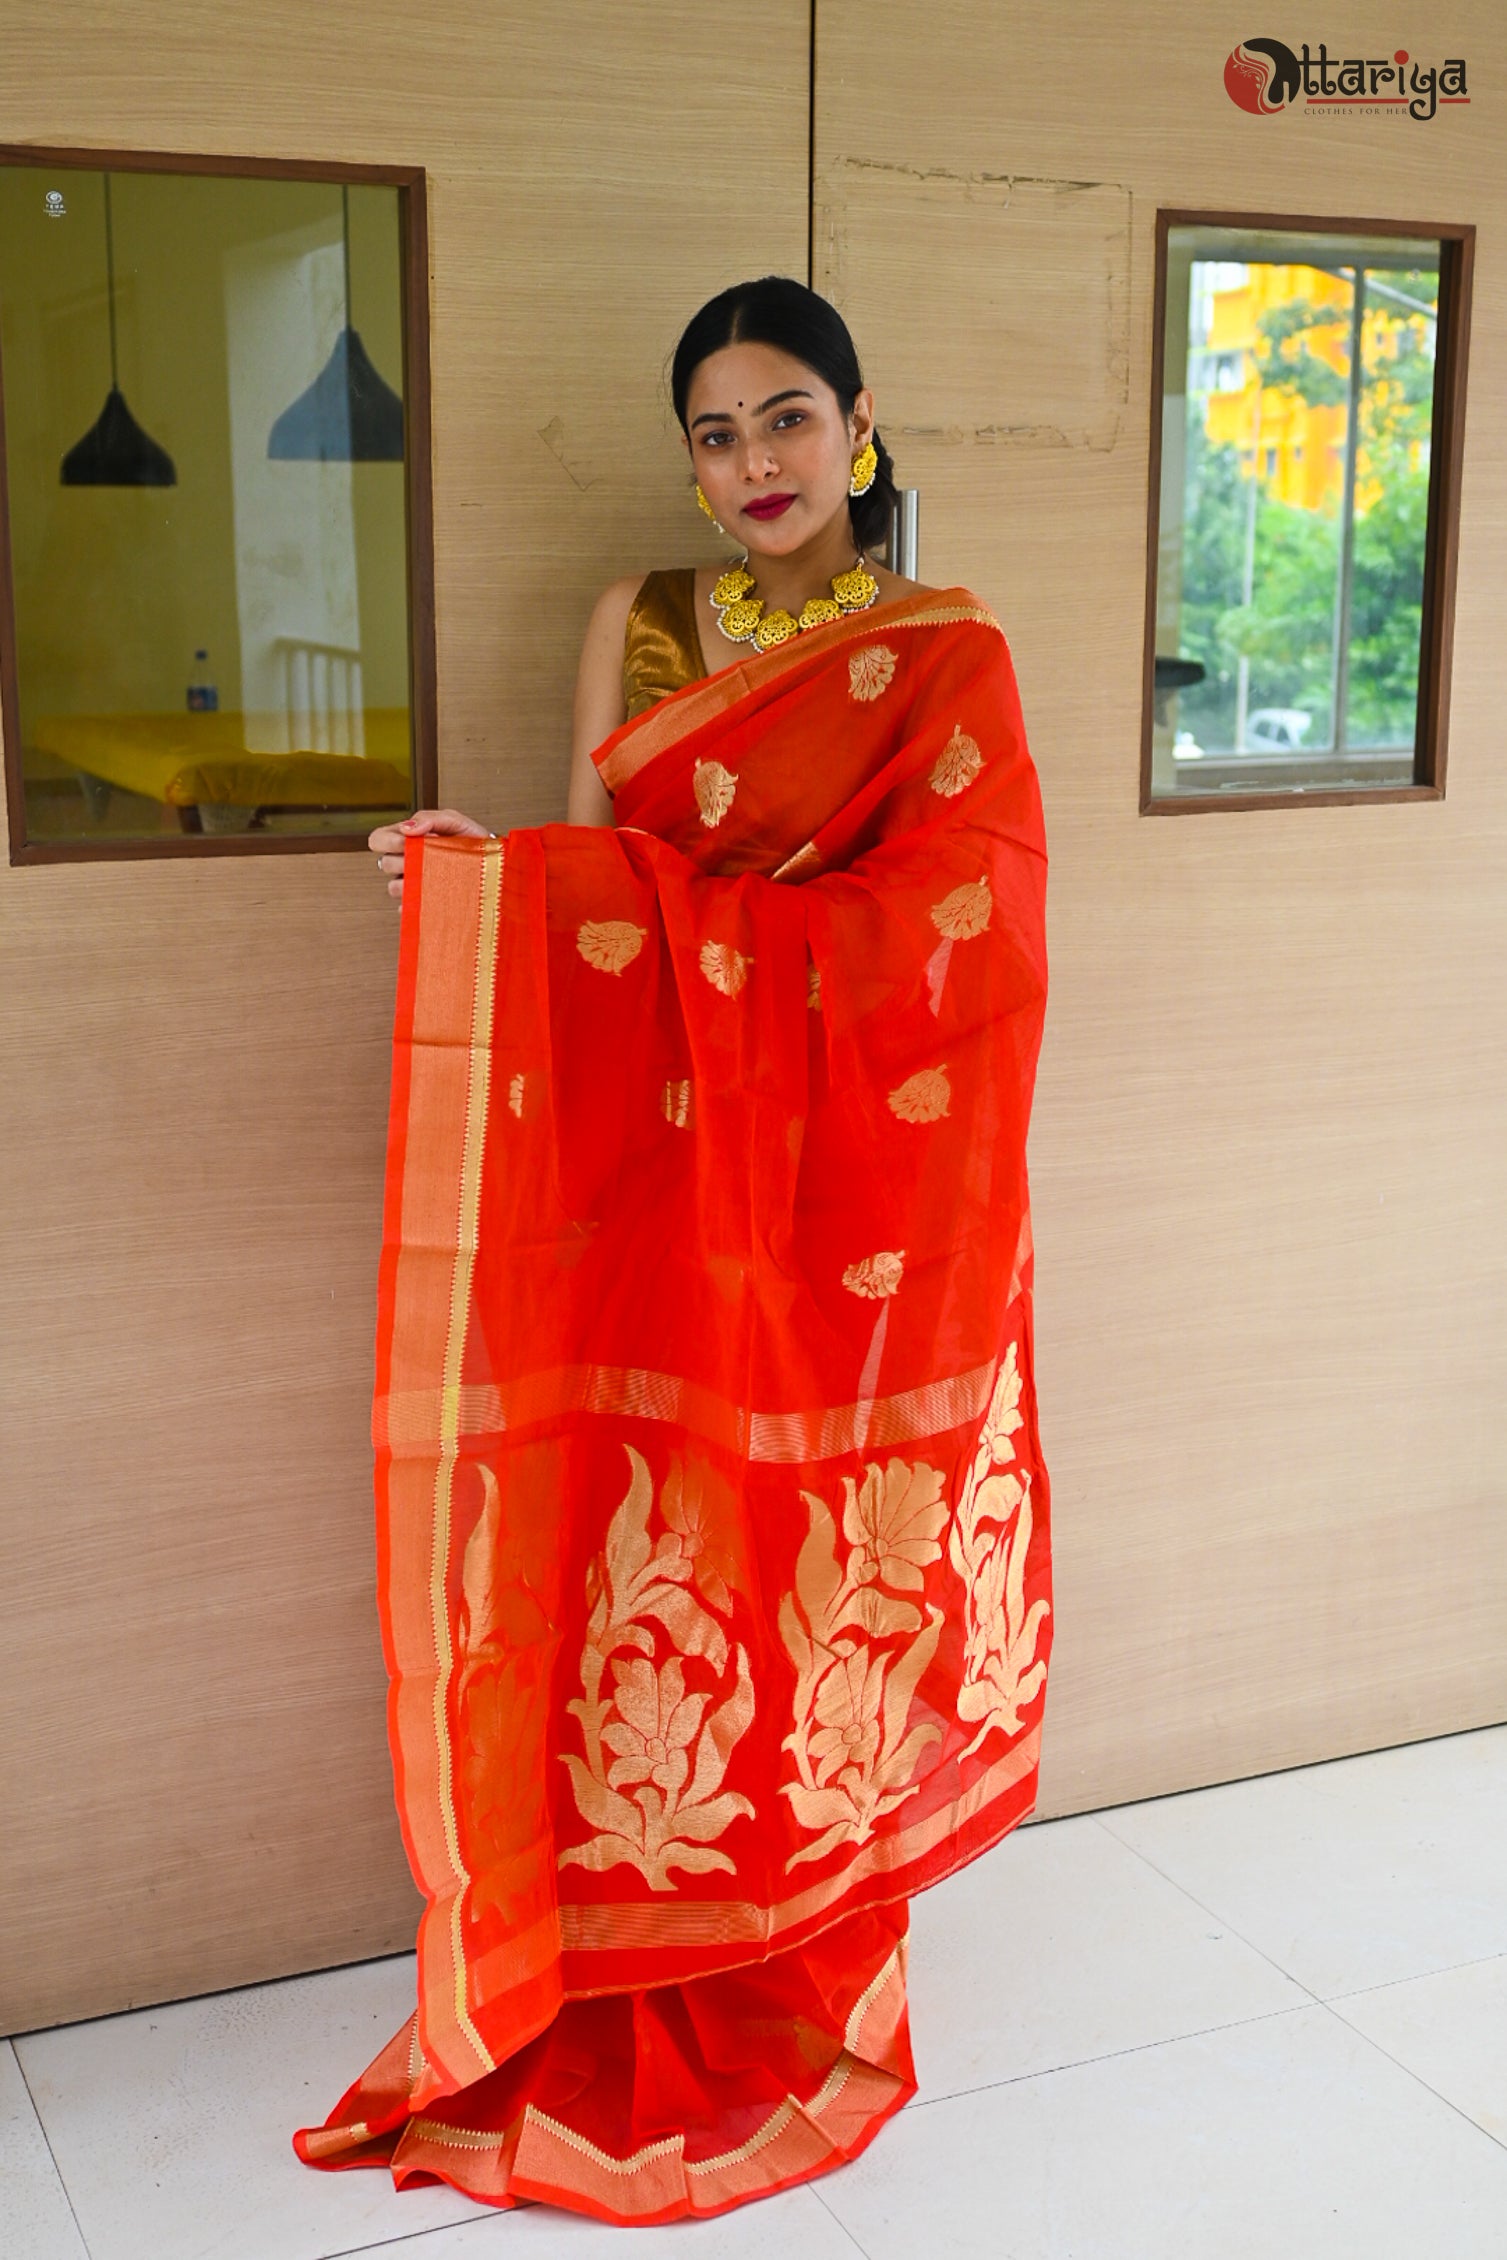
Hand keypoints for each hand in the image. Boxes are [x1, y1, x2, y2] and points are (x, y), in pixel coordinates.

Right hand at [369, 809, 491, 903]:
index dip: (385, 841)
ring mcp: (414, 884)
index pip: (377, 839)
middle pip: (384, 864)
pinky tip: (434, 896)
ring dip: (412, 881)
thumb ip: (430, 819)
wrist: (493, 864)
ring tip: (436, 876)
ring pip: (394, 887)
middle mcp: (406, 862)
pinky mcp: (422, 904)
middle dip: (404, 860)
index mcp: (407, 839)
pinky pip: (409, 908)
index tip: (405, 843)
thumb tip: (407, 828)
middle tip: (426, 858)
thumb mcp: (454, 821)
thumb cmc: (471, 841)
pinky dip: (418, 904)